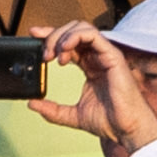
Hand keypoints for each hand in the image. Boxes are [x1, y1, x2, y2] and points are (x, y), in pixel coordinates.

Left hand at [29, 21, 156, 154]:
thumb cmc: (107, 120)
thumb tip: (32, 103)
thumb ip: (51, 109)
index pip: (69, 43)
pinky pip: (93, 35)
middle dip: (53, 36)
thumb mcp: (71, 115)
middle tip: (43, 56)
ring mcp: (105, 55)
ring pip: (82, 28)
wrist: (125, 128)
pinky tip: (64, 52)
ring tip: (52, 56)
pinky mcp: (112, 56)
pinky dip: (74, 38)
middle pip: (73, 31)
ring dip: (61, 37)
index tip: (34, 36)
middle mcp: (97, 57)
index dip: (51, 36)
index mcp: (89, 66)